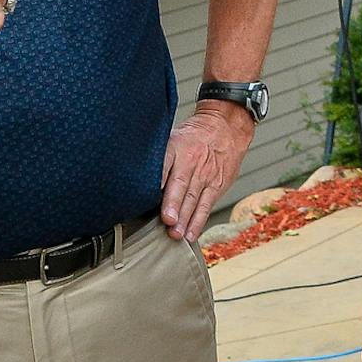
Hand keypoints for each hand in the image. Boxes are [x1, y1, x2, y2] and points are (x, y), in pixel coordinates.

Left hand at [160, 104, 254, 240]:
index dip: (157, 180)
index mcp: (176, 147)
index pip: (164, 164)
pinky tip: (190, 234)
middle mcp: (192, 161)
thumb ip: (158, 159)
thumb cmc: (193, 137)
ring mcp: (207, 174)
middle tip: (167, 220)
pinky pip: (207, 205)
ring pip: (194, 198)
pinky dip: (198, 221)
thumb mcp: (172, 138)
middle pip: (181, 184)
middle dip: (174, 204)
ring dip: (185, 219)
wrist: (225, 127)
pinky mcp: (218, 185)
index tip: (149, 195)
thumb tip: (136, 181)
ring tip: (176, 233)